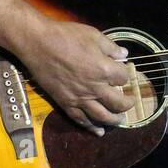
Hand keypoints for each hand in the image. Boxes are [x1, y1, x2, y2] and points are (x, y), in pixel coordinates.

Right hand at [14, 18, 134, 134]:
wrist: (37, 44)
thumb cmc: (66, 36)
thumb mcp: (94, 35)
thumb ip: (111, 47)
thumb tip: (124, 54)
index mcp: (103, 69)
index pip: (123, 78)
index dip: (124, 74)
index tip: (122, 71)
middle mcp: (94, 88)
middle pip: (117, 103)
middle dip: (126, 104)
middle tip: (130, 102)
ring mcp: (79, 98)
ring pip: (101, 116)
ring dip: (113, 120)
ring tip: (120, 120)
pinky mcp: (65, 103)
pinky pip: (80, 119)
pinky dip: (91, 127)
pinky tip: (99, 132)